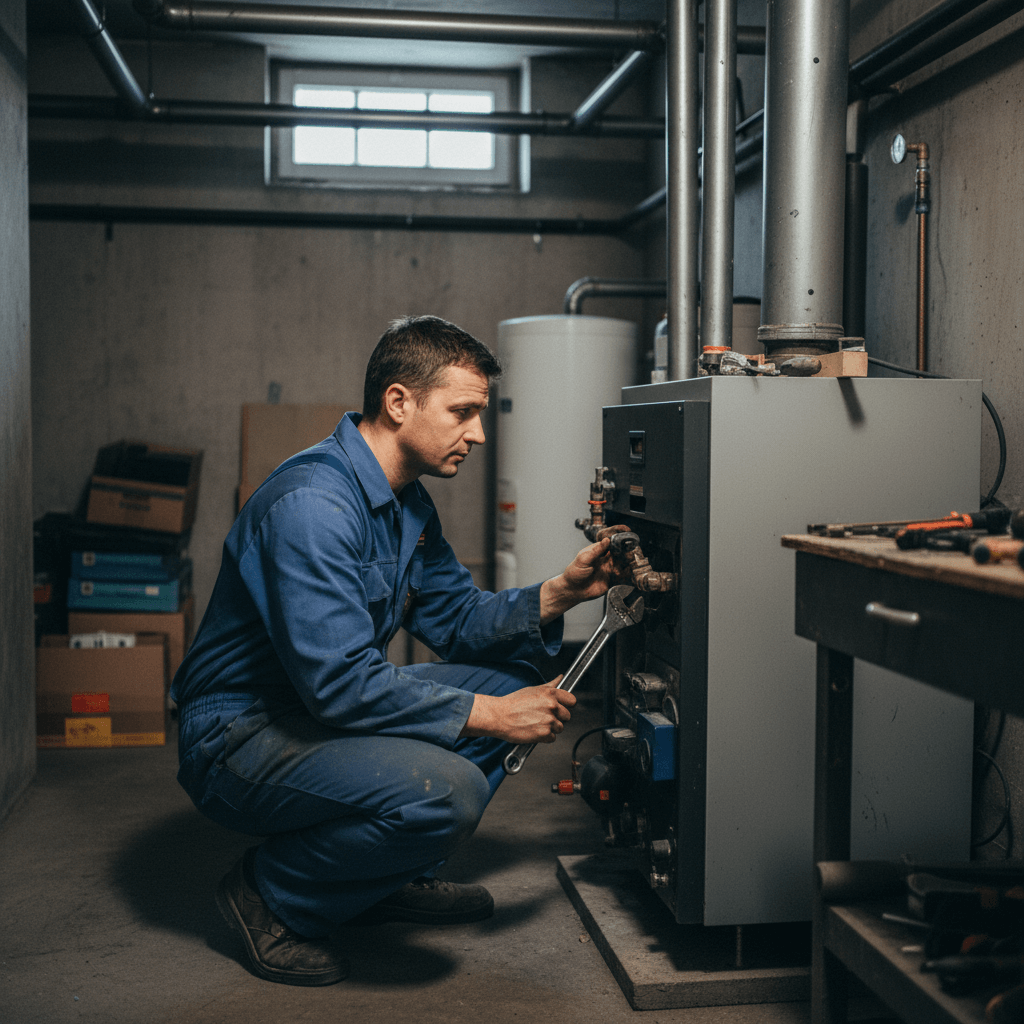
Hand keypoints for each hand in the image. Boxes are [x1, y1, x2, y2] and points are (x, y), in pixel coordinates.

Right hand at [459, 679, 574, 743]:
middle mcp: (552, 706)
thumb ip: (550, 686)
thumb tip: (560, 678)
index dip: (567, 706)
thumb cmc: (513, 703)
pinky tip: (534, 730)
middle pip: (567, 716)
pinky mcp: (544, 733)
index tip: (562, 708)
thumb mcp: (532, 689)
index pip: (572, 701)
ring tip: (536, 723)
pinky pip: (552, 738)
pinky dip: (544, 737)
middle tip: (543, 717)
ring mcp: (549, 720)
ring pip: (560, 728)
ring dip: (550, 728)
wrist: (499, 716)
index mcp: (550, 693)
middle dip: (557, 718)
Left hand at [539, 525, 631, 624]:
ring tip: (635, 561)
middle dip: (627, 550)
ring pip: (624, 564)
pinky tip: (633, 573)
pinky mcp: (612, 580)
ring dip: (630, 562)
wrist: (572, 591)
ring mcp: (609, 569)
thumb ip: (596, 550)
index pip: (611, 541)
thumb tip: (606, 540)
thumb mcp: (584, 559)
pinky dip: (629, 575)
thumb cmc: (574, 573)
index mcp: (598, 551)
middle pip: (620, 552)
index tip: (627, 532)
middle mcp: (605, 559)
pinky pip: (623, 577)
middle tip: (633, 550)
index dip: (619, 537)